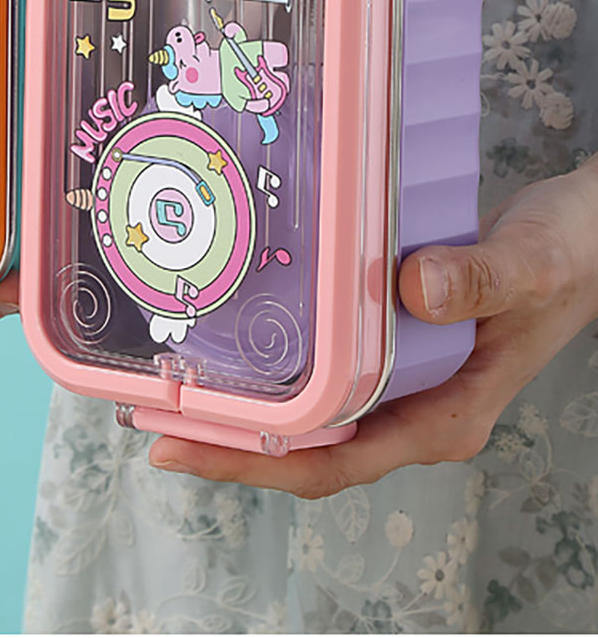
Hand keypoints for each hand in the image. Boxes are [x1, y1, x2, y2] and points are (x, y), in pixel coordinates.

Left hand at [148, 159, 597, 496]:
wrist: (584, 234)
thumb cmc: (566, 255)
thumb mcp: (530, 264)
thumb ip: (480, 278)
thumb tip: (414, 289)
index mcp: (443, 417)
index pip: (334, 461)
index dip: (254, 461)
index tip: (182, 445)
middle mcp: (412, 409)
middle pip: (304, 446)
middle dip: (226, 438)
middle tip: (142, 412)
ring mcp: (399, 378)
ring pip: (306, 408)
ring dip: (241, 400)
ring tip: (165, 377)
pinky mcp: (388, 341)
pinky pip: (320, 363)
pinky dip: (273, 356)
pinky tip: (228, 327)